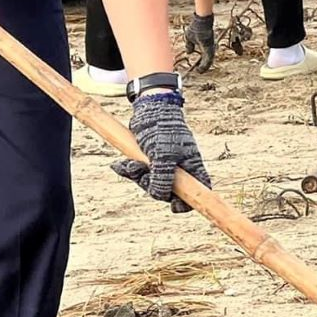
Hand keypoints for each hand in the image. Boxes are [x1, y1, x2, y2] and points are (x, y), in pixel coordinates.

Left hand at [111, 92, 210, 213]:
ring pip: (151, 183)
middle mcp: (180, 168)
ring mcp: (164, 164)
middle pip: (169, 192)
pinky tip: (119, 165)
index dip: (188, 203)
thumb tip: (161, 196)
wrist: (149, 108)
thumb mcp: (163, 156)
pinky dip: (129, 170)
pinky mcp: (150, 160)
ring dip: (137, 176)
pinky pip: (139, 173)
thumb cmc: (162, 129)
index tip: (174, 207)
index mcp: (192, 167)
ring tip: (130, 163)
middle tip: (142, 172)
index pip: (198, 192)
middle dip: (151, 185)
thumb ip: (163, 179)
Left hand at [184, 13, 215, 71]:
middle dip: (204, 67)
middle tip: (198, 70)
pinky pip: (209, 53)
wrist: (203, 20)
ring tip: (199, 66)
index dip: (202, 68)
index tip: (197, 71)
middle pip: (209, 61)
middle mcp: (211, 48)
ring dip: (205, 62)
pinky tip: (201, 58)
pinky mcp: (210, 42)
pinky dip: (205, 57)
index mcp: (207, 48)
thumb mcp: (189, 37)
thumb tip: (189, 53)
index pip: (207, 62)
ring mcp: (212, 45)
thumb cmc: (196, 28)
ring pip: (210, 57)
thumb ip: (189, 46)